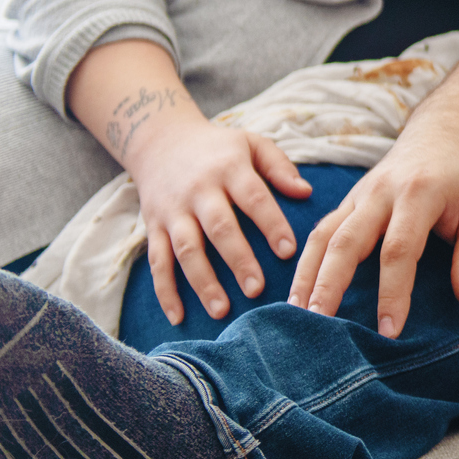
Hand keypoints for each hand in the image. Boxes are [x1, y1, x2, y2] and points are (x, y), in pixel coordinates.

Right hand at [127, 118, 310, 324]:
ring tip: (222, 310)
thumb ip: (279, 166)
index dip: (271, 224)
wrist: (160, 141)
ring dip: (202, 282)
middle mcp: (198, 191)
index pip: (254, 197)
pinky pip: (156, 262)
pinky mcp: (152, 227)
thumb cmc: (219, 148)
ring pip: (185, 250)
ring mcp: (172, 211)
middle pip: (219, 228)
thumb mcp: (252, 143)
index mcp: (228, 168)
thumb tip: (307, 192)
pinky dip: (164, 291)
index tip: (289, 251)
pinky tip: (178, 316)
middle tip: (257, 290)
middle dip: (238, 260)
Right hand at [289, 103, 458, 337]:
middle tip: (319, 326)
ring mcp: (359, 194)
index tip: (389, 331)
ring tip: (297, 315)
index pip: (399, 249)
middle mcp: (381, 192)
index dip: (392, 292)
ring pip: (323, 235)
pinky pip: (320, 231)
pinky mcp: (348, 200)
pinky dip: (304, 262)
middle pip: (347, 241)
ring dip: (306, 275)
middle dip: (330, 285)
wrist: (446, 130)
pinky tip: (298, 292)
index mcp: (419, 193)